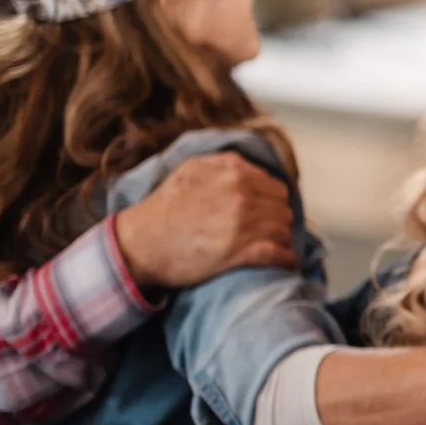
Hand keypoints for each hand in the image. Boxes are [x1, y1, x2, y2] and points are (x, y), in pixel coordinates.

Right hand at [112, 153, 297, 290]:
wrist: (140, 242)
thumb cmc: (163, 206)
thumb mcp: (191, 169)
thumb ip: (224, 163)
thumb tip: (250, 166)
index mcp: (234, 174)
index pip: (277, 188)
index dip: (274, 201)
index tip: (269, 211)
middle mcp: (243, 196)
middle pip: (283, 209)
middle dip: (279, 220)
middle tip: (271, 230)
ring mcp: (243, 225)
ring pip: (283, 230)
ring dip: (282, 239)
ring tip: (275, 245)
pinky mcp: (240, 253)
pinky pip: (277, 254)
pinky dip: (285, 258)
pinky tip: (285, 261)